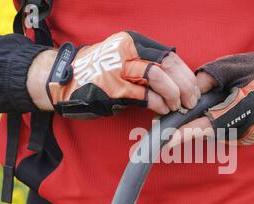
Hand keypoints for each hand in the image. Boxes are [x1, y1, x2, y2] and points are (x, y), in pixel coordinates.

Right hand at [27, 31, 199, 116]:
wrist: (61, 80)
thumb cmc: (96, 73)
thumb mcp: (122, 60)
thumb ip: (146, 65)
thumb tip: (176, 81)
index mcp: (133, 43)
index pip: (169, 56)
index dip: (185, 75)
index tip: (192, 90)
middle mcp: (128, 52)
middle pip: (168, 66)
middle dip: (185, 87)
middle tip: (189, 102)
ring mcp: (120, 69)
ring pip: (159, 77)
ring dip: (173, 95)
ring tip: (175, 107)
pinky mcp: (113, 88)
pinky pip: (145, 96)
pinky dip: (158, 104)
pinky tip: (161, 110)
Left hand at [168, 51, 253, 146]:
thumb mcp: (231, 67)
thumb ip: (206, 80)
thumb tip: (185, 95)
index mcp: (244, 108)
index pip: (208, 125)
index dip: (186, 133)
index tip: (166, 141)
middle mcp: (246, 128)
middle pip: (208, 132)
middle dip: (189, 126)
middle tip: (169, 121)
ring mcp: (247, 136)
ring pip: (214, 133)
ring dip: (203, 123)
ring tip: (208, 105)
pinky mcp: (246, 138)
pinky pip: (222, 132)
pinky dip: (215, 123)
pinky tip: (221, 109)